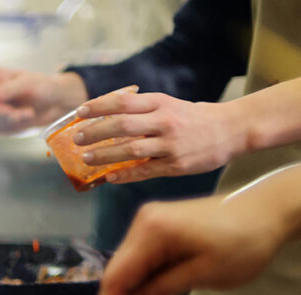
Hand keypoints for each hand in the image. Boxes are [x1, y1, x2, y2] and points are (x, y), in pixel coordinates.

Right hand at [0, 68, 86, 133]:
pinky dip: (14, 127)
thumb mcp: (28, 83)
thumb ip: (7, 88)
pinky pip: (1, 129)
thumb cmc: (45, 86)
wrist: (57, 102)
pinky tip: (27, 119)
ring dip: (11, 120)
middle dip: (2, 112)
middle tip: (20, 114)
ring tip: (28, 114)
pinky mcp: (2, 124)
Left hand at [74, 91, 243, 182]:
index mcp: (161, 103)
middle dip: (95, 132)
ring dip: (104, 155)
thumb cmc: (195, 118)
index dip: (98, 107)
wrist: (233, 130)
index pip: (123, 102)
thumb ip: (143, 110)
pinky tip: (108, 177)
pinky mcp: (175, 165)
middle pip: (122, 125)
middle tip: (77, 139)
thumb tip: (107, 116)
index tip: (79, 113)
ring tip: (86, 159)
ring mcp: (170, 145)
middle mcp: (165, 122)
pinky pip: (144, 171)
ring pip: (130, 150)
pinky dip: (124, 175)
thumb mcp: (170, 105)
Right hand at [95, 194, 285, 294]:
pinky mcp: (158, 225)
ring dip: (135, 289)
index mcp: (152, 231)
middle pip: (119, 269)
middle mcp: (143, 222)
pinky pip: (142, 257)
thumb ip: (161, 290)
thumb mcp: (203, 274)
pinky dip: (145, 277)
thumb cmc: (243, 242)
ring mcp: (149, 221)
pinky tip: (158, 290)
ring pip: (129, 265)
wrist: (268, 210)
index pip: (117, 274)